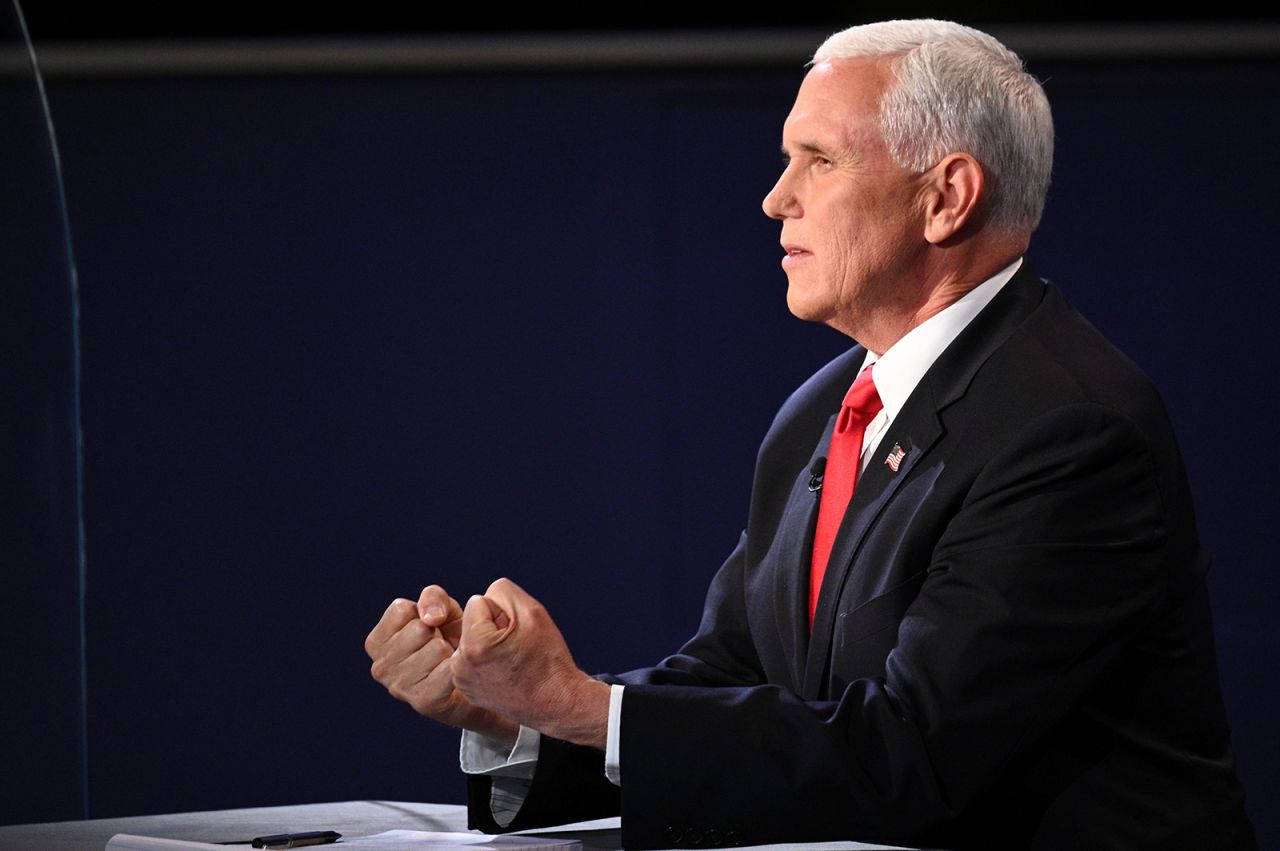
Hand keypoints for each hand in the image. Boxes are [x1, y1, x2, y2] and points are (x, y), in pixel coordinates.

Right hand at [365, 585, 518, 744]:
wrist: (471, 676)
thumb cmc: (449, 637)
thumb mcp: (440, 609)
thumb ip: (432, 598)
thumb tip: (431, 618)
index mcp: (375, 642)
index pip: (401, 610)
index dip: (424, 614)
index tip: (428, 629)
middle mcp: (380, 667)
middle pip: (419, 629)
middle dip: (437, 633)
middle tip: (440, 648)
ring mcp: (399, 687)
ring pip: (436, 648)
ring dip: (449, 651)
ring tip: (446, 661)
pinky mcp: (424, 701)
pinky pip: (449, 670)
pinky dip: (458, 667)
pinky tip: (454, 675)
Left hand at [452, 578, 609, 749]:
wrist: (556, 702)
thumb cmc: (547, 660)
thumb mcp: (532, 611)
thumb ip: (502, 591)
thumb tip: (484, 598)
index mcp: (474, 644)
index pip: (479, 602)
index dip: (503, 613)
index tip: (518, 633)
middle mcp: (460, 664)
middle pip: (473, 622)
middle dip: (493, 628)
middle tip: (517, 648)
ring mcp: (462, 680)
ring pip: (472, 639)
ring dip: (489, 644)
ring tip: (512, 660)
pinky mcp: (466, 689)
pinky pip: (472, 658)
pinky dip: (486, 661)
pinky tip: (505, 672)